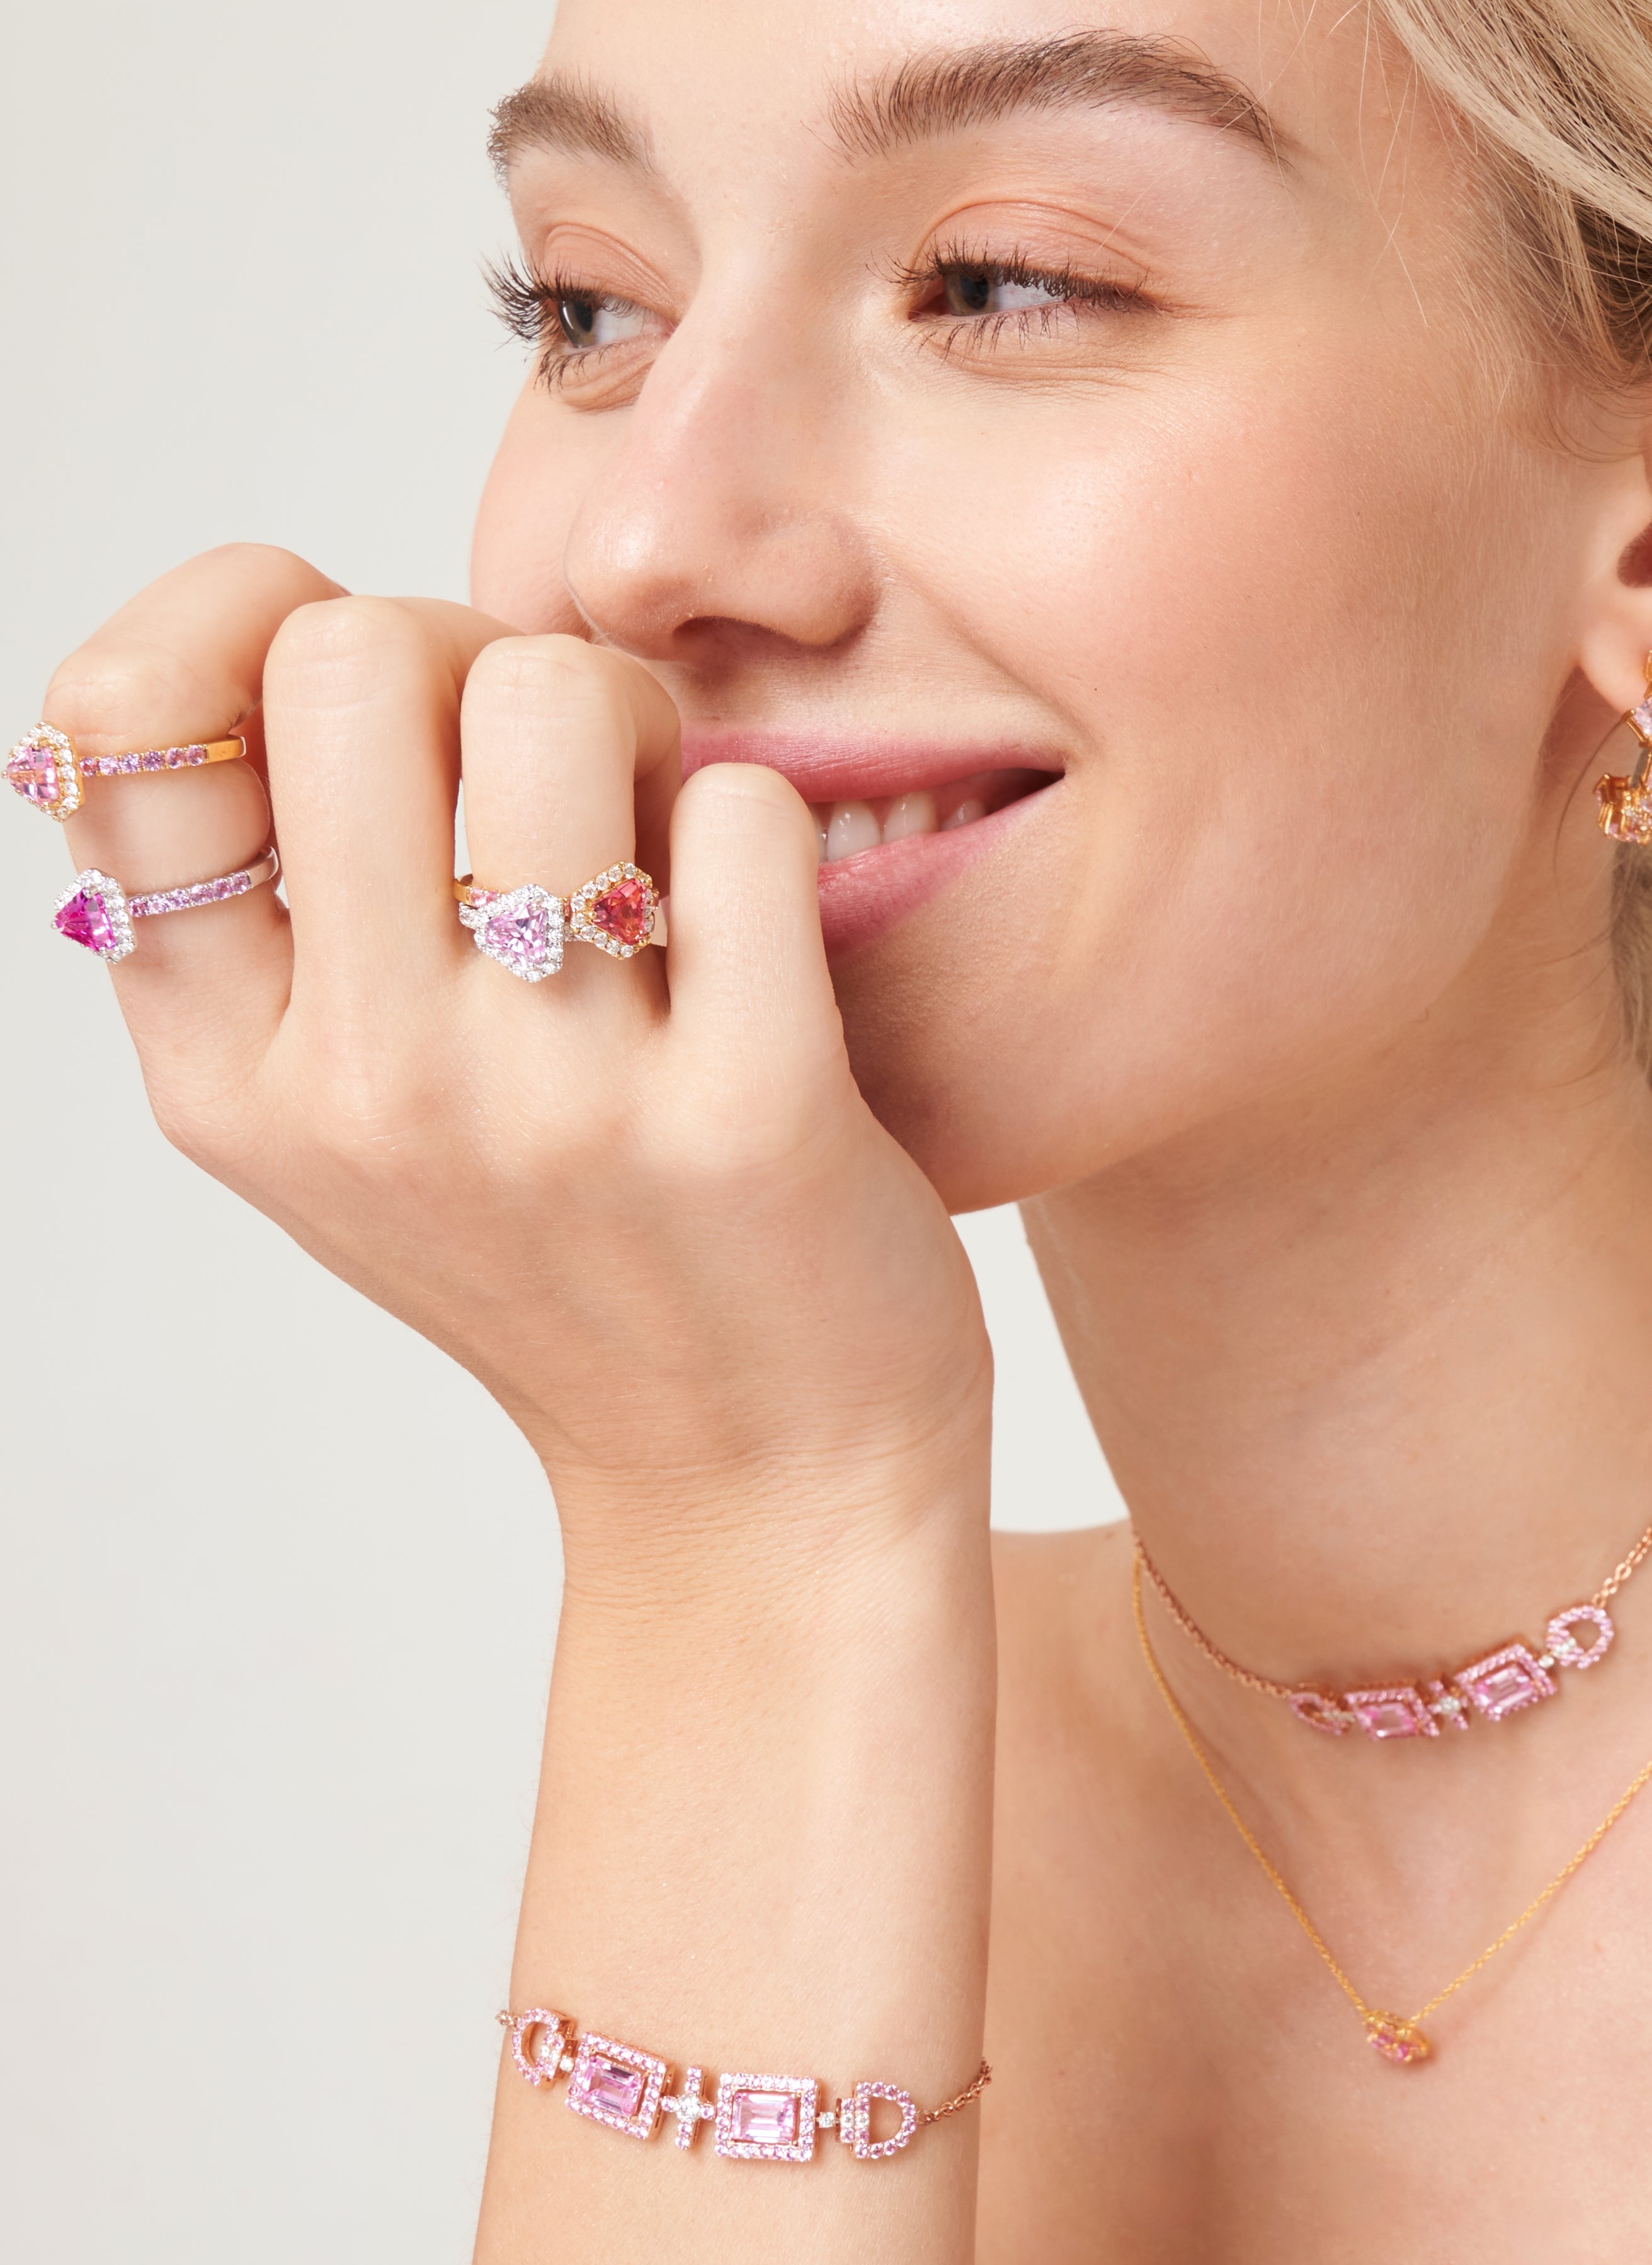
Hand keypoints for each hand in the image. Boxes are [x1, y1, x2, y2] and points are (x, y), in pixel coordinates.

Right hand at [42, 545, 991, 1575]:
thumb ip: (265, 928)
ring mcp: (554, 1105)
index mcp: (230, 1074)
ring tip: (665, 829)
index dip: (246, 629)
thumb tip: (253, 647)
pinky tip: (759, 929)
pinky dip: (764, 827)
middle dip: (477, 652)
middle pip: (352, 654)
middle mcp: (366, 1088)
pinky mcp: (747, 1117)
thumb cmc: (574, 1260)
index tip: (378, 704)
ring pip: (554, 695)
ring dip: (636, 718)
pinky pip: (743, 814)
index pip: (116, 723)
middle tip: (561, 762)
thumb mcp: (347, 1128)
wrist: (759, 1476)